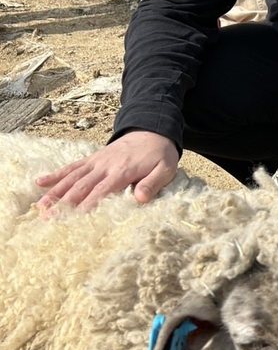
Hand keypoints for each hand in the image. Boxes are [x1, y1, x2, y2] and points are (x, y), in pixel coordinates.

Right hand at [35, 131, 179, 215]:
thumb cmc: (160, 154)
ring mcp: (96, 161)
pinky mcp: (92, 158)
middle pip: (81, 186)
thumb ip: (152, 183)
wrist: (153, 130)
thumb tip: (140, 199)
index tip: (73, 219)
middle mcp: (105, 166)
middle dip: (64, 203)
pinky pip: (72, 166)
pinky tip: (40, 182)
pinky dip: (56, 175)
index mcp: (122, 171)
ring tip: (40, 207)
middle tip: (49, 219)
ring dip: (55, 192)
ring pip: (71, 177)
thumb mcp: (165, 169)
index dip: (87, 205)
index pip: (102, 191)